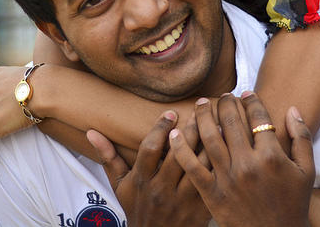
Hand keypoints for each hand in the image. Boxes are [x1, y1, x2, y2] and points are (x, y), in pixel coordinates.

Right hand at [86, 111, 210, 226]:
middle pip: (178, 154)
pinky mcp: (199, 207)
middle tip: (200, 109)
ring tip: (217, 122)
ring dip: (209, 143)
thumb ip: (108, 157)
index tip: (171, 113)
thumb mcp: (119, 186)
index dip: (160, 128)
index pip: (150, 149)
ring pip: (198, 166)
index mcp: (142, 180)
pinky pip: (212, 181)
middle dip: (190, 129)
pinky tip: (228, 147)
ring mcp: (182, 199)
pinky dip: (220, 163)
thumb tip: (92, 132)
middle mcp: (161, 189)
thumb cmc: (137, 209)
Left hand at [170, 92, 314, 226]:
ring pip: (209, 138)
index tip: (245, 93)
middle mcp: (248, 164)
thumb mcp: (306, 171)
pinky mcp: (212, 194)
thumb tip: (293, 110)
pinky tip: (176, 133)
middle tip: (222, 96)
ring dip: (203, 116)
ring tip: (201, 104)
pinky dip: (181, 148)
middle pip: (231, 122)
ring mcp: (228, 179)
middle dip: (226, 103)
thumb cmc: (293, 204)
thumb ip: (302, 138)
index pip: (258, 118)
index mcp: (272, 156)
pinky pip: (192, 167)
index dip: (251, 101)